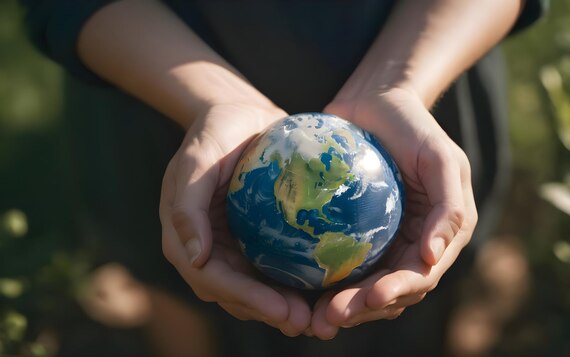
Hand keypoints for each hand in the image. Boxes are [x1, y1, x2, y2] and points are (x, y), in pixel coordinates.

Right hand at [159, 103, 311, 335]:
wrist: (241, 115)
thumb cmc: (216, 130)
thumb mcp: (198, 157)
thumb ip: (188, 204)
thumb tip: (194, 257)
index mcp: (184, 235)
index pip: (212, 278)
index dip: (245, 298)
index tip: (281, 310)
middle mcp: (208, 247)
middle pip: (234, 293)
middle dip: (267, 311)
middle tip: (303, 323)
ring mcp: (232, 245)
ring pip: (254, 286)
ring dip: (281, 306)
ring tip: (315, 318)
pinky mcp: (256, 237)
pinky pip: (273, 267)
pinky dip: (292, 283)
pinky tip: (321, 289)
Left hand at [309, 87, 477, 338]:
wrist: (377, 99)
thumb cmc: (413, 126)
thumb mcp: (440, 159)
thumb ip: (449, 208)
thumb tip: (433, 258)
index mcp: (442, 234)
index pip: (420, 275)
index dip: (396, 292)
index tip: (369, 300)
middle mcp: (415, 244)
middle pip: (391, 290)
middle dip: (363, 309)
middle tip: (330, 318)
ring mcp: (386, 240)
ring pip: (365, 286)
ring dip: (344, 306)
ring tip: (314, 318)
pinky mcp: (357, 233)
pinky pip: (343, 264)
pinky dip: (327, 282)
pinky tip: (303, 292)